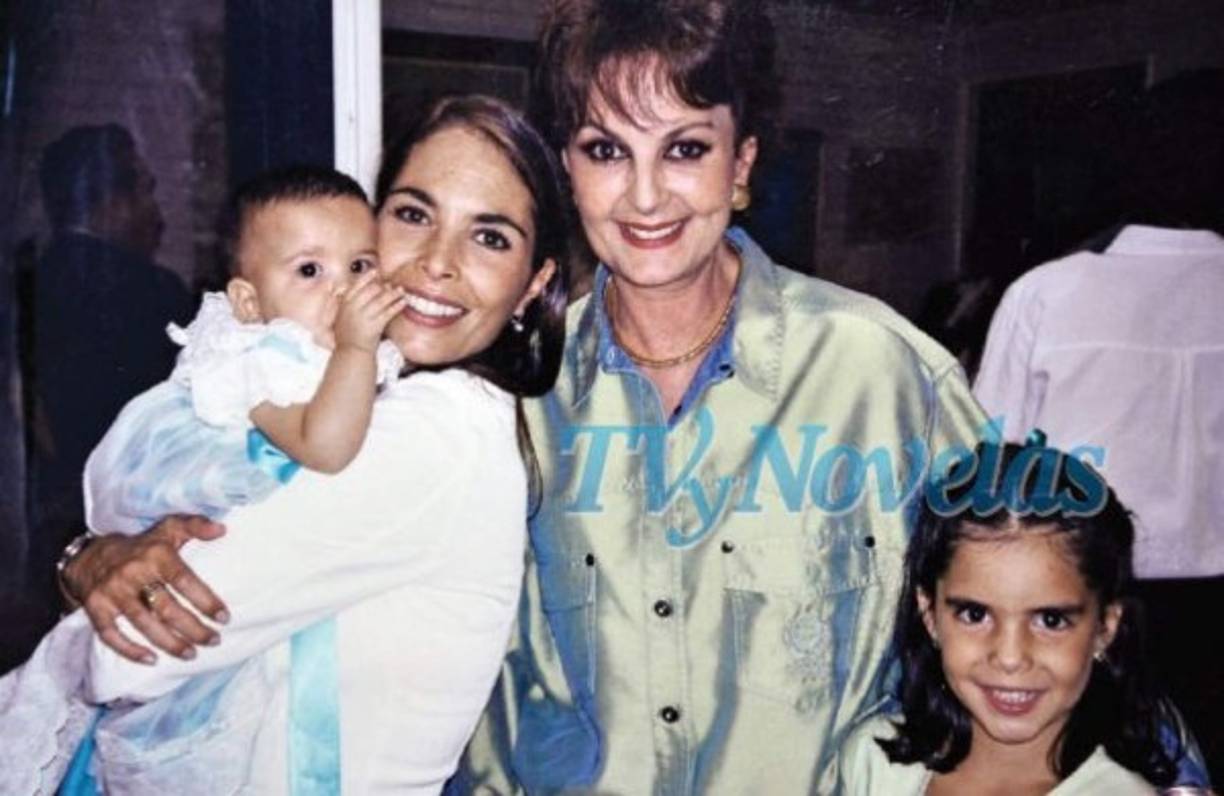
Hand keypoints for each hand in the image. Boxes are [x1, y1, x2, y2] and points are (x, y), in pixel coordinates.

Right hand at [65, 516, 228, 663]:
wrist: (90, 554)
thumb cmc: (143, 545)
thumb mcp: (168, 528)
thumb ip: (196, 525)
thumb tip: (222, 529)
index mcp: (156, 554)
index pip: (184, 580)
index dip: (205, 600)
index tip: (224, 618)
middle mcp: (133, 573)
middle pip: (166, 608)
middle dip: (193, 628)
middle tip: (214, 641)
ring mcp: (112, 592)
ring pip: (143, 624)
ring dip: (169, 643)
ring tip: (191, 654)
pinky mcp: (95, 608)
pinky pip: (111, 635)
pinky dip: (130, 650)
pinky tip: (152, 660)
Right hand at [333, 270, 407, 352]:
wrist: (351, 353)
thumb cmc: (347, 337)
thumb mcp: (340, 317)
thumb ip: (344, 304)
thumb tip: (348, 289)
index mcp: (344, 305)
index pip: (356, 286)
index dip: (367, 277)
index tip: (375, 271)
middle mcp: (353, 308)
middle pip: (371, 290)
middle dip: (383, 286)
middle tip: (392, 284)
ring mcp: (364, 316)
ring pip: (381, 300)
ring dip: (393, 293)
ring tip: (401, 290)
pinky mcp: (375, 325)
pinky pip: (389, 312)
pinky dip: (397, 306)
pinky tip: (404, 302)